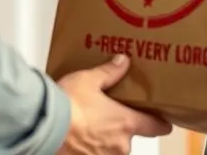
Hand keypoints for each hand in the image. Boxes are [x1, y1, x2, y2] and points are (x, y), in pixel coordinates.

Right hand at [56, 55, 172, 154]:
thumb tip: (123, 62)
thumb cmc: (68, 104)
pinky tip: (78, 137)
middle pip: (130, 137)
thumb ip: (109, 72)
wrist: (44, 126)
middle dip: (121, 128)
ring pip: (112, 148)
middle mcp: (120, 145)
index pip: (157, 127)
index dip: (161, 123)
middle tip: (108, 115)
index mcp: (126, 123)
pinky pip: (94, 154)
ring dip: (104, 140)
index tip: (162, 119)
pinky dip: (89, 148)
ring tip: (89, 125)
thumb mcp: (89, 80)